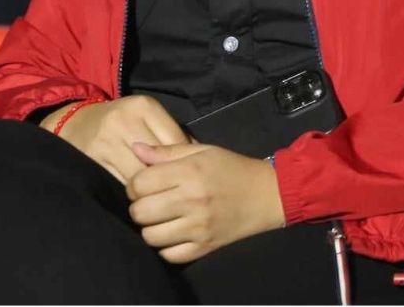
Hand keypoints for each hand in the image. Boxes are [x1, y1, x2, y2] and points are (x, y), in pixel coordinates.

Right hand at [40, 94, 190, 184]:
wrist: (74, 123)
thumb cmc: (121, 121)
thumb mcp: (147, 116)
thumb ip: (171, 132)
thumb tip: (198, 154)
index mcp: (143, 107)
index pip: (175, 141)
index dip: (183, 161)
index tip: (187, 174)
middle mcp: (123, 122)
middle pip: (157, 161)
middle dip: (167, 178)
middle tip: (175, 190)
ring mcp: (105, 143)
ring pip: (138, 176)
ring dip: (150, 189)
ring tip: (158, 196)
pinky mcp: (90, 162)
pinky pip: (118, 184)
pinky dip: (130, 193)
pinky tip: (137, 196)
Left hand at [125, 141, 284, 263]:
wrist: (268, 194)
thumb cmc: (232, 168)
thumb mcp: (203, 151)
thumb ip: (167, 151)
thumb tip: (135, 149)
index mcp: (190, 172)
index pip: (139, 184)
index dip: (136, 184)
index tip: (146, 185)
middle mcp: (192, 200)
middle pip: (139, 212)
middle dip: (140, 206)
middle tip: (153, 202)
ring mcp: (198, 227)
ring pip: (149, 236)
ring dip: (152, 227)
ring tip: (164, 218)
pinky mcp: (204, 247)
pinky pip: (167, 254)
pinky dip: (167, 246)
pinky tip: (176, 233)